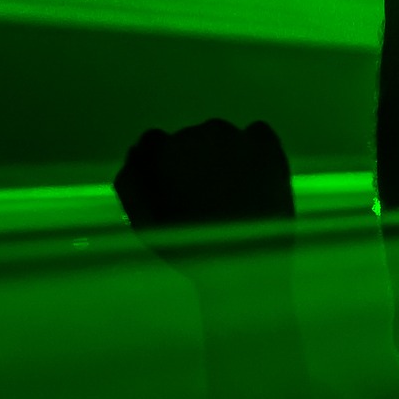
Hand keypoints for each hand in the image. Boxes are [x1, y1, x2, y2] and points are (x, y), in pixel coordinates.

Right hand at [113, 118, 295, 231]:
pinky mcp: (266, 144)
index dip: (165, 166)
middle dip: (197, 161)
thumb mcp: (143, 219)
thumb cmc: (190, 247)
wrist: (244, 264)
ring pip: (223, 138)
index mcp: (162, 152)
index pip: (155, 142)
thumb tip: (136, 151)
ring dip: (225, 156)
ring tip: (233, 196)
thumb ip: (132, 182)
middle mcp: (196, 135)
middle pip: (192, 139)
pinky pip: (257, 134)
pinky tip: (255, 178)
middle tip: (208, 199)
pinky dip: (255, 150)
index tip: (176, 187)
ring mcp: (235, 137)